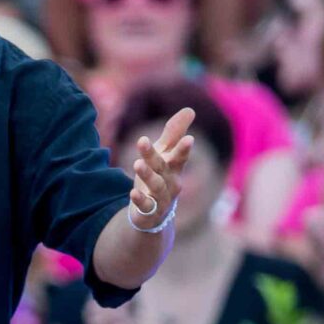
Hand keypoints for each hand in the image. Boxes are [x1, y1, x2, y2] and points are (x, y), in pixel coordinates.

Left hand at [128, 107, 197, 223]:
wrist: (152, 214)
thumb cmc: (160, 177)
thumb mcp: (164, 154)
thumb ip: (174, 133)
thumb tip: (190, 109)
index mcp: (174, 167)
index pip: (180, 156)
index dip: (184, 148)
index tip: (189, 138)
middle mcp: (170, 182)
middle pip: (162, 167)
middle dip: (153, 155)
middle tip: (143, 140)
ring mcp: (161, 198)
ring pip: (156, 186)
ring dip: (147, 175)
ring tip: (137, 163)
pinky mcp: (149, 212)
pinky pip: (146, 206)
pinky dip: (140, 200)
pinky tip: (133, 193)